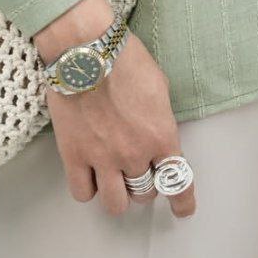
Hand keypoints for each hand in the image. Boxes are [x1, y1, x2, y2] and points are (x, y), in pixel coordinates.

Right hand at [32, 0, 195, 218]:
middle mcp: (135, 154)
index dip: (182, 201)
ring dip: (118, 193)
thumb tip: (157, 132)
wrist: (86, 49)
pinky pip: (82, 193)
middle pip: (145, 193)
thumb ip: (161, 117)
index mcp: (161, 136)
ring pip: (116, 204)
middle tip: (137, 169)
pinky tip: (90, 174)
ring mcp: (103, 158)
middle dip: (144, 184)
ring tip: (114, 177)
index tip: (183, 208)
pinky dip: (88, 188)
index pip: (178, 182)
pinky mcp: (74, 156)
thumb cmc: (124, 59)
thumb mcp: (159, 86)